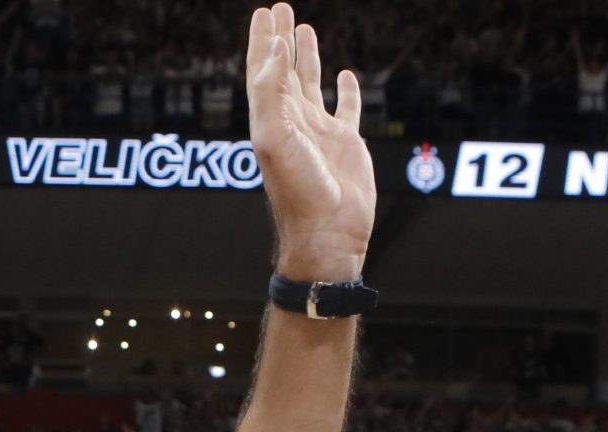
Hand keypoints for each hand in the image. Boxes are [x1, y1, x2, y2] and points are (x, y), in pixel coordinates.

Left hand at [245, 6, 375, 280]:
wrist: (327, 232)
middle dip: (280, 39)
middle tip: (280, 7)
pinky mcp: (346, 143)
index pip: (262, 70)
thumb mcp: (275, 136)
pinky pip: (346, 109)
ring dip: (307, 57)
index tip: (263, 12)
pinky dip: (346, 90)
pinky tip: (345, 75)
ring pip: (311, 84)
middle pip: (283, 70)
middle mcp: (292, 123)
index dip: (260, 41)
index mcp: (270, 120)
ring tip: (304, 28)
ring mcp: (319, 132)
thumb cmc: (298, 191)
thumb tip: (274, 45)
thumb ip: (271, 90)